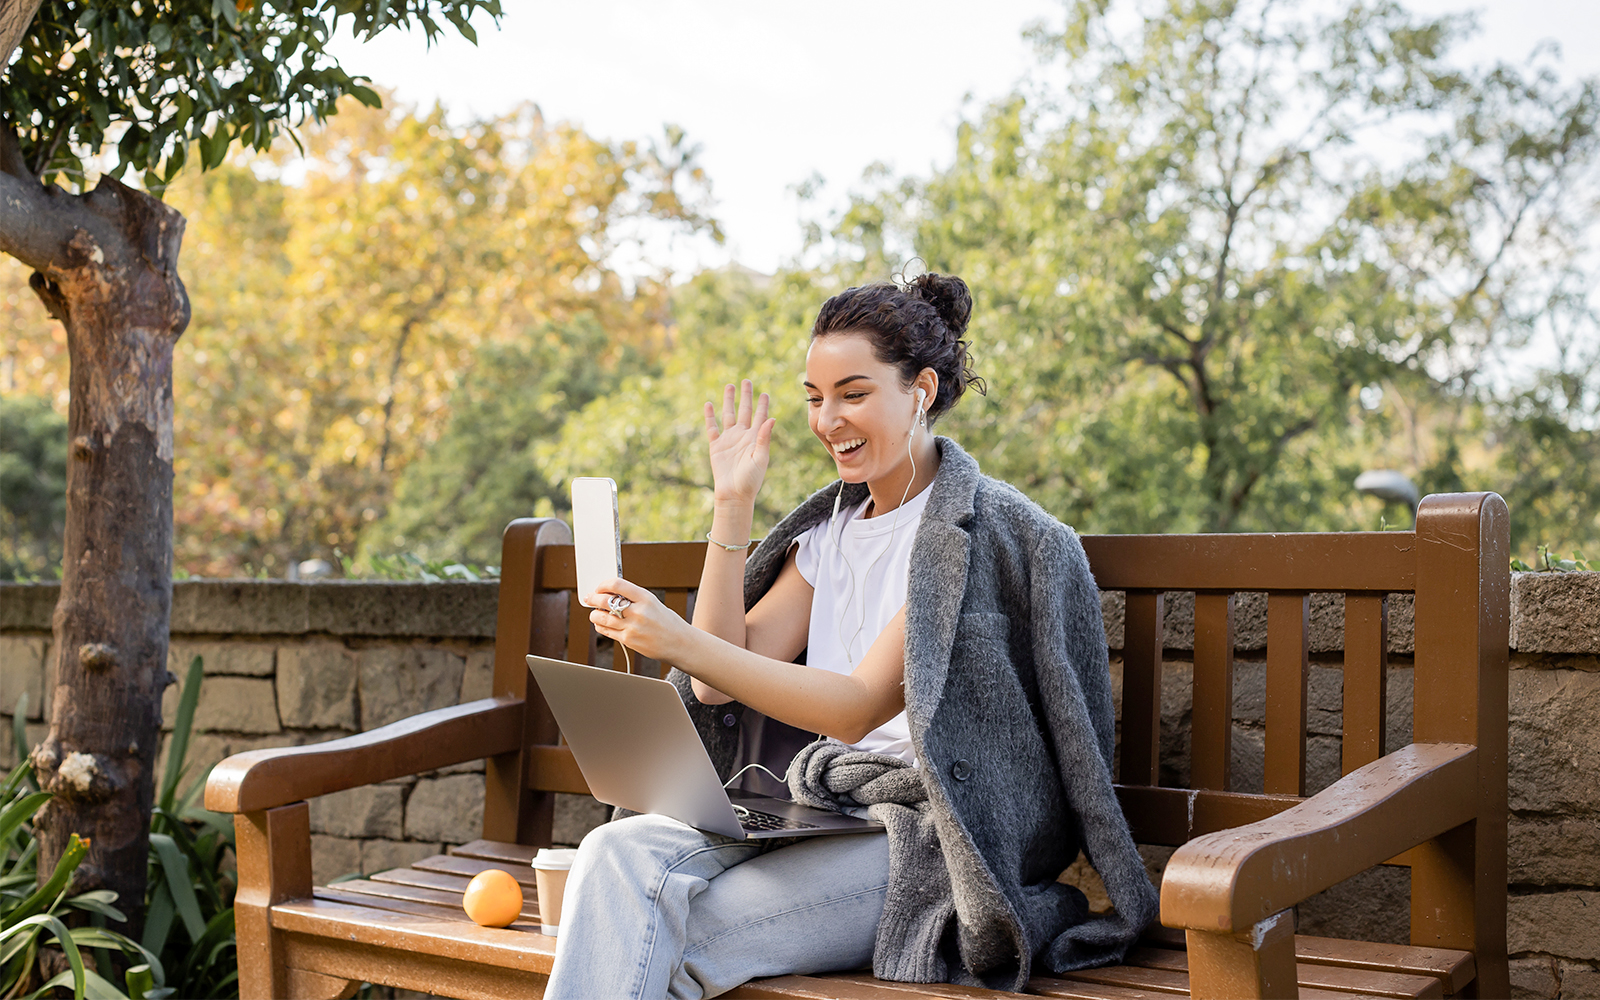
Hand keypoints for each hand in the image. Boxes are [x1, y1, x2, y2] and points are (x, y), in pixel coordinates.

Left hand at [587, 578, 694, 665]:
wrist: (679, 643)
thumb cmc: (666, 621)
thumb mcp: (653, 603)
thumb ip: (634, 598)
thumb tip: (611, 593)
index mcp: (645, 598)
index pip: (617, 584)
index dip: (603, 584)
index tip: (599, 586)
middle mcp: (638, 612)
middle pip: (605, 601)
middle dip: (593, 598)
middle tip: (589, 597)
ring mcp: (632, 628)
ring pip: (601, 618)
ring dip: (594, 614)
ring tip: (595, 612)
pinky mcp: (628, 641)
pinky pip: (607, 631)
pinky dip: (601, 626)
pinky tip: (602, 623)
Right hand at [704, 380, 774, 505]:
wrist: (734, 494)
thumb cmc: (751, 480)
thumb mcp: (760, 458)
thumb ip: (764, 438)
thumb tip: (771, 418)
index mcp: (755, 439)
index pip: (760, 417)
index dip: (762, 405)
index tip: (764, 392)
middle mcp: (742, 436)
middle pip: (744, 411)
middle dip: (746, 396)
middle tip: (746, 381)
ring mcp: (729, 440)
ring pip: (728, 415)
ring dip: (729, 401)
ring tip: (729, 386)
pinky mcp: (716, 446)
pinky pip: (712, 428)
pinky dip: (710, 416)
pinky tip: (709, 404)